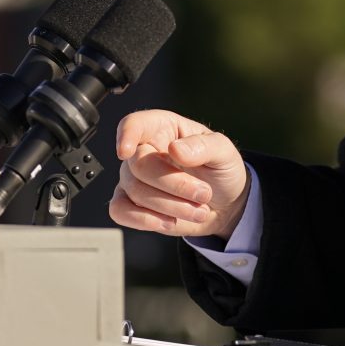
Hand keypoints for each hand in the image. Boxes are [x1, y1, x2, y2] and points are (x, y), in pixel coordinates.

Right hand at [108, 109, 250, 240]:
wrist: (224, 205)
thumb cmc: (220, 171)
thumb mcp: (224, 152)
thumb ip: (203, 147)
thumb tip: (175, 149)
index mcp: (162, 128)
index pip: (135, 124)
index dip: (126, 134)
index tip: (126, 151)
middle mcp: (143, 150)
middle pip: (139, 166)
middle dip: (175, 185)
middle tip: (204, 194)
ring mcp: (134, 177)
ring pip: (135, 192)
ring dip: (172, 206)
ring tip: (199, 210)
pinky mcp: (132, 203)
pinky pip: (120, 211)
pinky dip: (145, 220)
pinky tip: (170, 221)